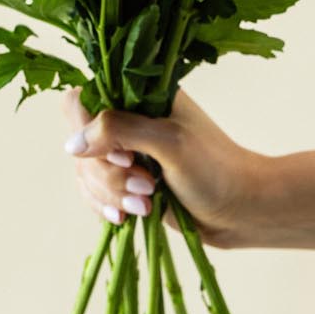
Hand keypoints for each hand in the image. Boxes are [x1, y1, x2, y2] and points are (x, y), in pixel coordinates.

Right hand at [60, 89, 266, 246]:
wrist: (242, 210)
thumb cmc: (215, 170)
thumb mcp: (169, 142)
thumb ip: (119, 130)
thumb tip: (72, 145)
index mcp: (140, 96)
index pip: (83, 101)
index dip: (91, 131)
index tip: (126, 157)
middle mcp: (128, 120)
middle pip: (81, 144)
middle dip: (109, 174)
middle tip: (147, 186)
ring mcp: (125, 153)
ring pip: (85, 172)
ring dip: (110, 193)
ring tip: (147, 205)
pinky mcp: (125, 183)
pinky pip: (92, 193)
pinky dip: (105, 206)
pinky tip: (127, 217)